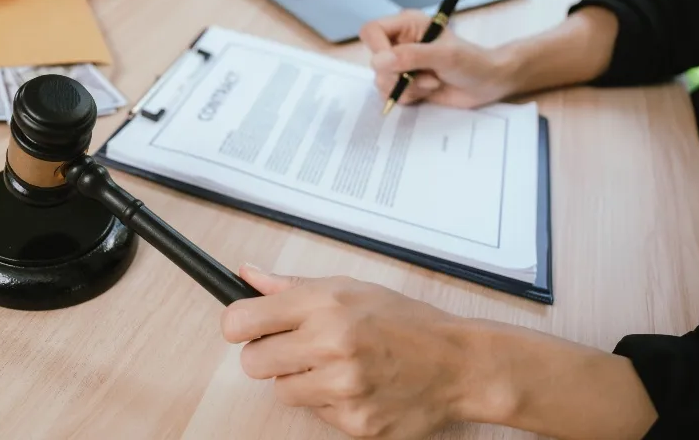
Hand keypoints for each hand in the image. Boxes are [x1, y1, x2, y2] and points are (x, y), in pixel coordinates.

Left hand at [221, 266, 475, 438]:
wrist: (460, 364)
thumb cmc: (407, 323)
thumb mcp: (351, 288)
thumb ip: (292, 286)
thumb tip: (247, 275)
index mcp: (326, 304)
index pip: (242, 320)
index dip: (238, 325)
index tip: (244, 327)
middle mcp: (331, 344)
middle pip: (252, 362)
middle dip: (268, 356)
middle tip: (297, 349)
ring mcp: (343, 387)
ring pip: (282, 392)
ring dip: (300, 382)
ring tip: (336, 366)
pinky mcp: (355, 423)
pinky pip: (315, 415)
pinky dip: (330, 403)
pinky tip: (357, 386)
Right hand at [360, 10, 515, 108]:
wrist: (488, 84)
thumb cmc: (473, 62)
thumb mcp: (445, 56)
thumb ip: (412, 56)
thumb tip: (378, 61)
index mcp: (407, 25)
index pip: (372, 31)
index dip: (377, 48)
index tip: (392, 64)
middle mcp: (400, 43)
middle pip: (375, 62)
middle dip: (399, 75)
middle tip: (426, 76)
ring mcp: (401, 65)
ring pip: (382, 81)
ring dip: (408, 87)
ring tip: (433, 82)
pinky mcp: (404, 84)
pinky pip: (391, 95)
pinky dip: (410, 97)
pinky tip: (429, 90)